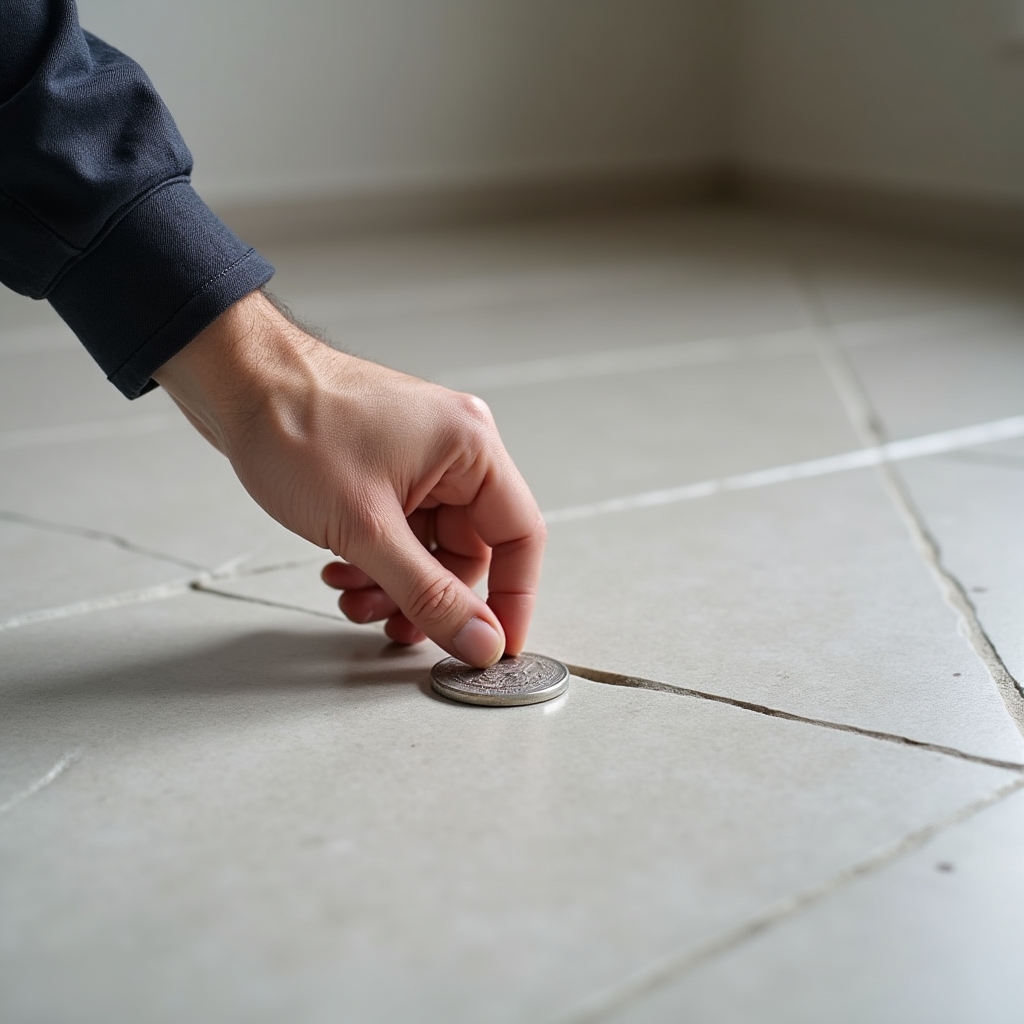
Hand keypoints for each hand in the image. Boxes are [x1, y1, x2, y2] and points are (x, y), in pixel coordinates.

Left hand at [152, 290, 545, 666]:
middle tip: (394, 626)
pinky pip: (400, 532)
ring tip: (352, 596)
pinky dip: (375, 561)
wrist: (233, 382)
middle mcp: (453, 450)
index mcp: (471, 447)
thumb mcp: (367, 531)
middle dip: (430, 596)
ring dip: (394, 584)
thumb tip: (483, 642)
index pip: (520, 536)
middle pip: (470, 549)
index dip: (513, 600)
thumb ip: (430, 594)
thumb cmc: (296, 429)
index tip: (494, 649)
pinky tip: (338, 569)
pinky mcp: (385, 468)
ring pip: (429, 547)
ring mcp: (418, 458)